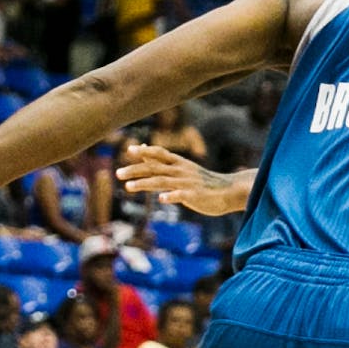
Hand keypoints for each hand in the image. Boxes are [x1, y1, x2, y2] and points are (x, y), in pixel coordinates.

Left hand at [115, 144, 245, 215]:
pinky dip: (171, 196)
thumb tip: (143, 148)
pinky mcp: (195, 195)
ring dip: (144, 183)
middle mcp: (181, 170)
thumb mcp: (181, 167)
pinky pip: (181, 195)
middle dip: (135, 170)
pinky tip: (161, 199)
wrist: (230, 191)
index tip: (129, 150)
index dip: (144, 151)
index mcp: (178, 163)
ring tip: (128, 187)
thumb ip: (161, 160)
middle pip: (154, 168)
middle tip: (118, 174)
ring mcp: (188, 182)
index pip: (159, 154)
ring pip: (162, 181)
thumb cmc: (203, 181)